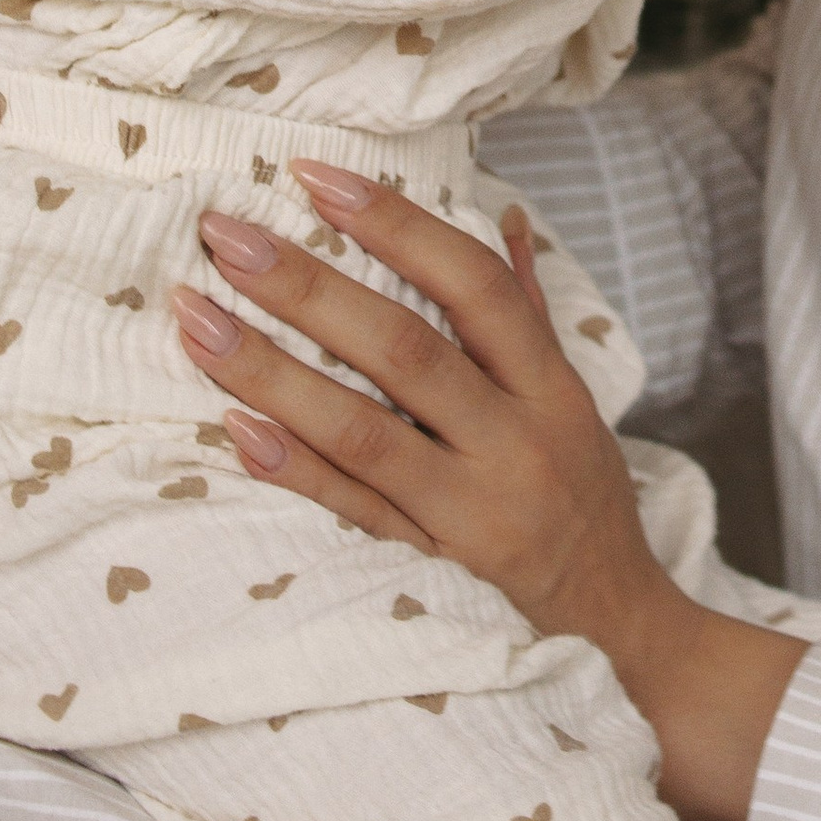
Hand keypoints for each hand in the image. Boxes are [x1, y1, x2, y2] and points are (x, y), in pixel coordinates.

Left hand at [169, 170, 802, 820]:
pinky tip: (235, 430)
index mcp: (550, 389)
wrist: (624, 644)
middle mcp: (514, 444)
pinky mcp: (433, 576)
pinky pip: (354, 517)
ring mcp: (471, 514)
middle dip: (310, 286)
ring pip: (366, 431)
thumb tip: (499, 216)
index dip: (397, 225)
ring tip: (196, 319)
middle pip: (407, 350)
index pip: (473, 286)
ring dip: (272, 372)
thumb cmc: (587, 509)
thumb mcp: (576, 406)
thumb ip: (529, 312)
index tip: (317, 176)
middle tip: (227, 234)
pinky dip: (295, 472)